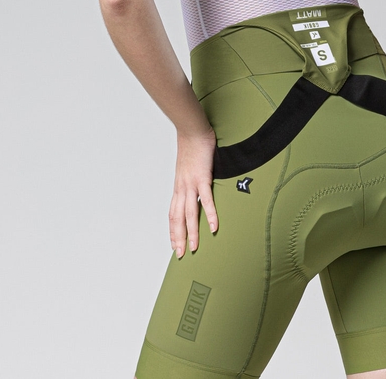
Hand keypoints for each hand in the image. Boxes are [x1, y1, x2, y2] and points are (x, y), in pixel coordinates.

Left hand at [169, 127, 218, 257]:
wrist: (192, 131)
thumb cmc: (191, 146)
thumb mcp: (188, 167)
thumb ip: (191, 179)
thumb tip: (196, 187)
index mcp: (178, 186)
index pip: (172, 213)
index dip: (173, 230)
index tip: (174, 244)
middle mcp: (181, 188)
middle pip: (178, 218)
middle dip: (179, 237)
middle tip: (180, 254)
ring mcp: (190, 184)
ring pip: (189, 213)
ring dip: (192, 232)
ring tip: (194, 247)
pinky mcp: (202, 178)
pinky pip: (205, 200)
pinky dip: (209, 214)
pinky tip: (213, 226)